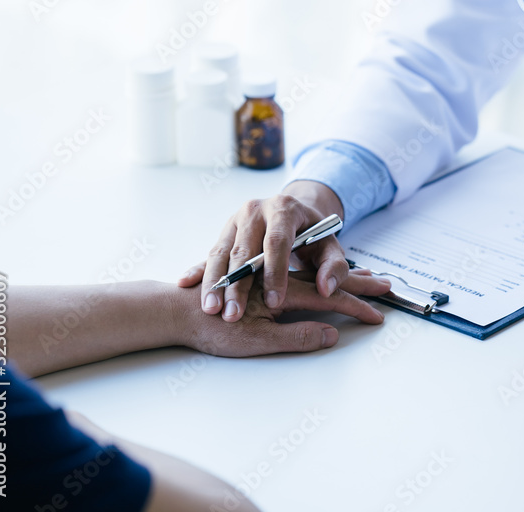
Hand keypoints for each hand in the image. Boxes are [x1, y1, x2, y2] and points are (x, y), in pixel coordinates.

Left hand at [176, 267, 389, 356]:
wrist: (170, 308)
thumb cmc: (209, 326)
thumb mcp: (253, 339)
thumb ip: (294, 335)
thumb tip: (331, 335)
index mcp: (281, 284)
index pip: (331, 295)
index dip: (357, 305)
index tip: (378, 317)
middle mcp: (279, 269)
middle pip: (328, 274)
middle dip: (359, 280)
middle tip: (387, 286)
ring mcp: (268, 268)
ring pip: (313, 268)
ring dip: (341, 273)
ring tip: (365, 277)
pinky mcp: (256, 272)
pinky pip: (291, 269)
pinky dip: (315, 271)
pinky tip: (326, 278)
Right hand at [183, 181, 384, 321]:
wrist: (291, 214)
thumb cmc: (314, 236)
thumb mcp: (331, 248)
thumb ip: (336, 268)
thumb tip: (328, 289)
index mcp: (284, 209)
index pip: (278, 241)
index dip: (276, 272)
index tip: (276, 301)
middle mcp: (256, 210)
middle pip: (245, 250)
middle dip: (239, 284)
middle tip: (234, 315)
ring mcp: (236, 219)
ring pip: (222, 253)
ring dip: (215, 283)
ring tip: (211, 310)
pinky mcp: (223, 231)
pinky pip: (209, 253)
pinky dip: (199, 271)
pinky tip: (186, 285)